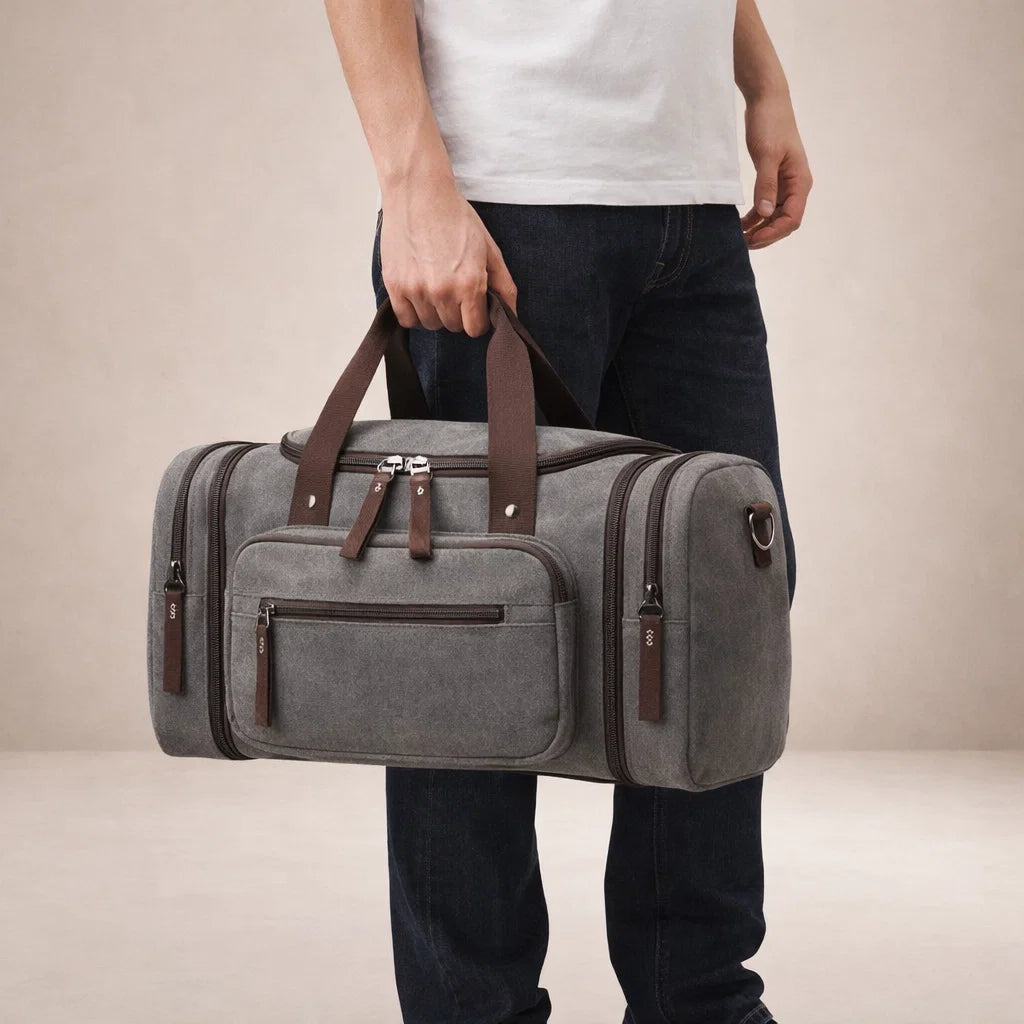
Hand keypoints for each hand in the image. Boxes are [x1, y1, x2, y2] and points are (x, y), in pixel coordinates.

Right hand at [379, 179, 516, 336]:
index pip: (475, 328)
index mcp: (470, 283)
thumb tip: (512, 314)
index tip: (473, 306)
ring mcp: (416, 290)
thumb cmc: (455, 218)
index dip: (477, 319)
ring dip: (435, 312)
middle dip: (457, 313)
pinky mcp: (395, 286)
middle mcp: (443, 291)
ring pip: (430, 324)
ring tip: (435, 284)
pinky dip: (413, 312)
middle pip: (453, 327)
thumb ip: (503, 285)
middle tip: (453, 288)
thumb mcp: (488, 249)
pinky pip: (407, 319)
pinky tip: (418, 292)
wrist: (419, 193)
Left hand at [740, 92, 812, 248]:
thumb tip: (765, 214)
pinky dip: (755, 217)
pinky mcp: (773, 179)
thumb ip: (766, 185)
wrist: (767, 100)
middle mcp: (796, 186)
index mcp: (800, 182)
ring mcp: (785, 184)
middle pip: (784, 222)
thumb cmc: (770, 124)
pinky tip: (741, 224)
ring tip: (740, 239)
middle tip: (742, 244)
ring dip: (759, 229)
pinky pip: (766, 205)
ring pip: (774, 216)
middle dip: (766, 235)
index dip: (773, 233)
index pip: (791, 219)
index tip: (752, 240)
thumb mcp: (766, 155)